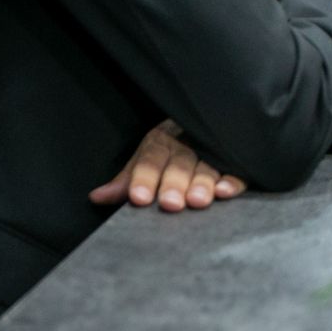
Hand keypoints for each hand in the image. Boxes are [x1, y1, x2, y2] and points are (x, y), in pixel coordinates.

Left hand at [89, 120, 245, 210]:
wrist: (205, 126)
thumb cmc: (168, 154)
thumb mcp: (144, 162)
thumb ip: (125, 181)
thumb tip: (96, 197)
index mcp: (161, 142)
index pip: (151, 160)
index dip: (144, 178)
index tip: (139, 198)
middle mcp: (187, 144)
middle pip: (180, 163)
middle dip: (175, 183)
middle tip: (171, 204)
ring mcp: (212, 150)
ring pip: (207, 166)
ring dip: (203, 183)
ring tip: (198, 201)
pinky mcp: (235, 160)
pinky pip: (235, 170)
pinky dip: (232, 180)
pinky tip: (224, 192)